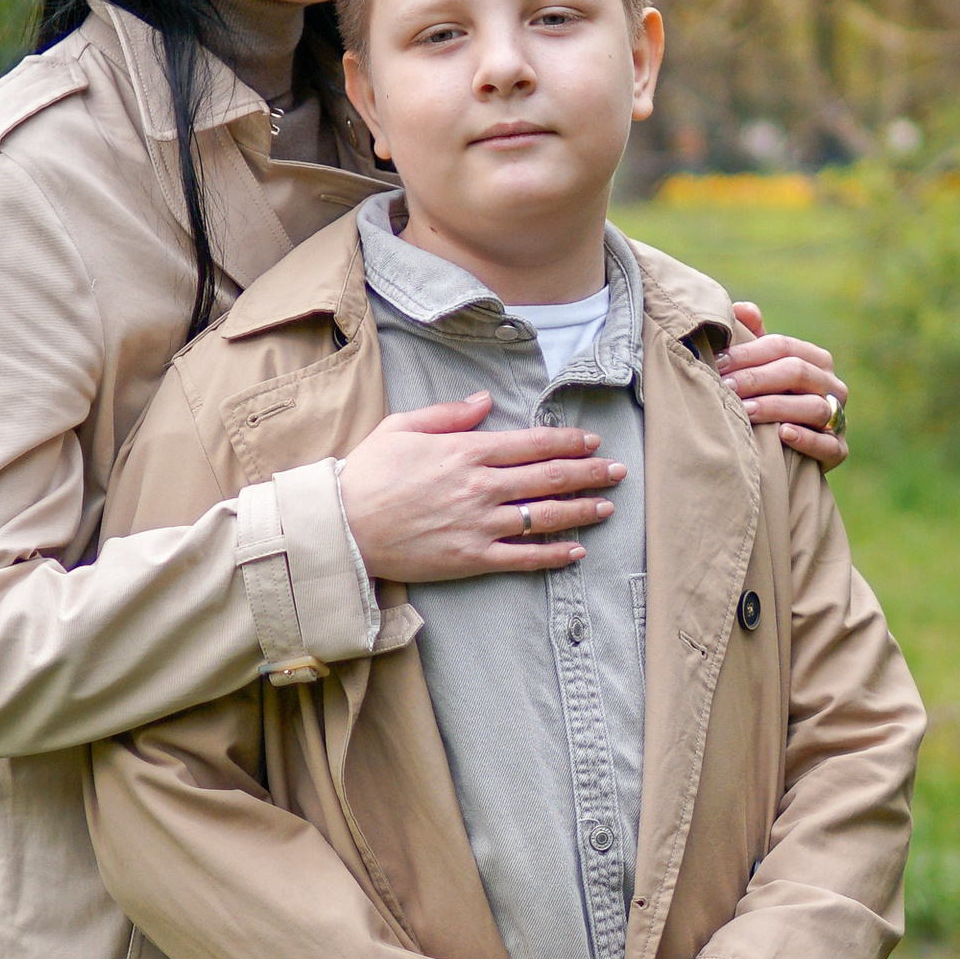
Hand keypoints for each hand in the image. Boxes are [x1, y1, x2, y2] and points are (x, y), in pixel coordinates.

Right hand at [339, 396, 623, 580]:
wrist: (341, 526)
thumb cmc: (367, 474)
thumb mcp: (402, 427)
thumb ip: (447, 414)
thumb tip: (482, 400)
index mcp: (466, 451)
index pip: (532, 443)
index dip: (568, 442)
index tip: (592, 442)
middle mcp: (480, 486)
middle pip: (549, 477)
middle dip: (589, 473)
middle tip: (618, 472)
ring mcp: (479, 524)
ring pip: (544, 516)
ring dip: (580, 511)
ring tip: (606, 507)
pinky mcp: (471, 558)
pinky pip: (522, 557)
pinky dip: (552, 555)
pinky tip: (575, 551)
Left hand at [723, 302, 849, 465]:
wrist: (790, 449)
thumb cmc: (771, 398)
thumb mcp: (763, 367)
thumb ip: (753, 338)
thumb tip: (742, 309)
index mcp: (816, 360)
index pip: (783, 346)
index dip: (749, 352)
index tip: (718, 362)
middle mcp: (833, 385)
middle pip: (797, 372)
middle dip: (757, 378)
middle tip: (724, 387)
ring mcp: (839, 418)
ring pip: (814, 407)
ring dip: (776, 407)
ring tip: (745, 411)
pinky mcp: (838, 450)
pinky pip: (828, 445)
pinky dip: (807, 439)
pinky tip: (782, 435)